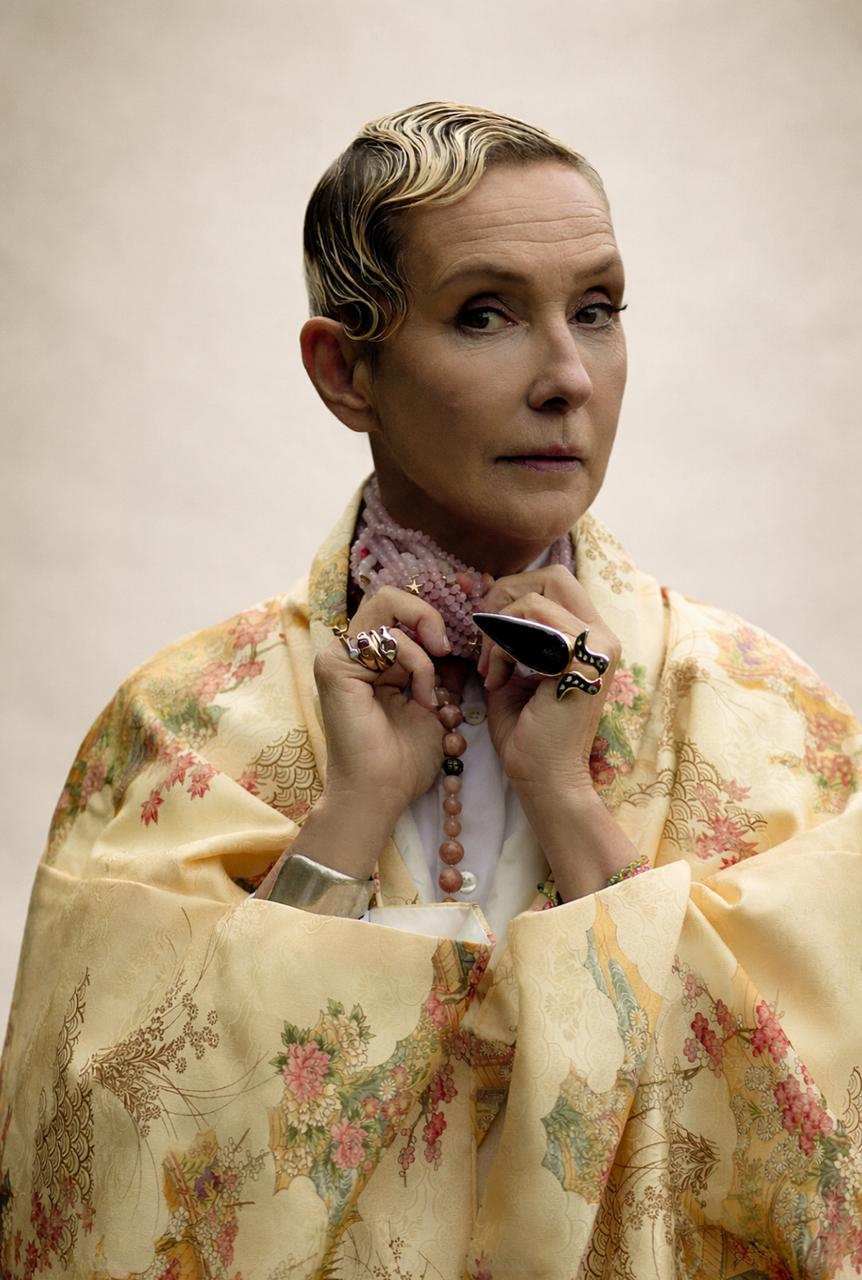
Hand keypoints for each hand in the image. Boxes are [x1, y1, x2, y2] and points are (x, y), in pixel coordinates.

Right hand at [314, 587, 449, 828]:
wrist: (383, 792)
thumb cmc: (406, 758)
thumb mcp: (435, 702)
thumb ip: (440, 668)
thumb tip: (462, 638)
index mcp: (373, 659)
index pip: (399, 610)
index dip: (430, 617)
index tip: (454, 647)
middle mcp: (352, 653)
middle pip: (388, 596)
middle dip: (427, 615)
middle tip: (445, 647)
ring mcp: (339, 656)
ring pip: (386, 606)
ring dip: (423, 647)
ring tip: (429, 690)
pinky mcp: (334, 666)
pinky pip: (386, 640)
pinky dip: (415, 663)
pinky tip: (419, 697)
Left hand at [476, 566, 640, 898]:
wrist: (543, 780)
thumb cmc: (527, 732)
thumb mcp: (515, 669)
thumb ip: (510, 632)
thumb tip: (487, 598)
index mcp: (591, 636)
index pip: (556, 580)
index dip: (514, 590)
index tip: (488, 627)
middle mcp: (604, 636)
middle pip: (553, 575)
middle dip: (506, 596)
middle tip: (485, 636)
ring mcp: (599, 649)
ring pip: (535, 600)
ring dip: (498, 632)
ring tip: (490, 669)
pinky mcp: (582, 663)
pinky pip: (529, 629)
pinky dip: (502, 649)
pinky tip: (496, 681)